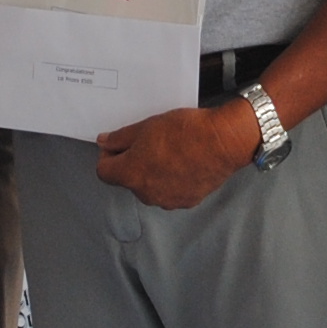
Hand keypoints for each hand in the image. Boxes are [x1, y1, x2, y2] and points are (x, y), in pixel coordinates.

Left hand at [95, 100, 263, 210]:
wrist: (223, 142)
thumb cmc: (187, 132)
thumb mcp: (146, 126)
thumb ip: (120, 138)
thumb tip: (105, 143)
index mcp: (131, 174)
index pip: (104, 172)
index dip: (108, 156)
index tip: (117, 146)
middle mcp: (146, 193)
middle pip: (128, 180)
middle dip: (133, 163)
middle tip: (148, 142)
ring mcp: (167, 200)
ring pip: (150, 186)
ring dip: (153, 172)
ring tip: (170, 151)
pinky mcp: (186, 201)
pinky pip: (170, 191)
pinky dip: (172, 179)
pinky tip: (183, 162)